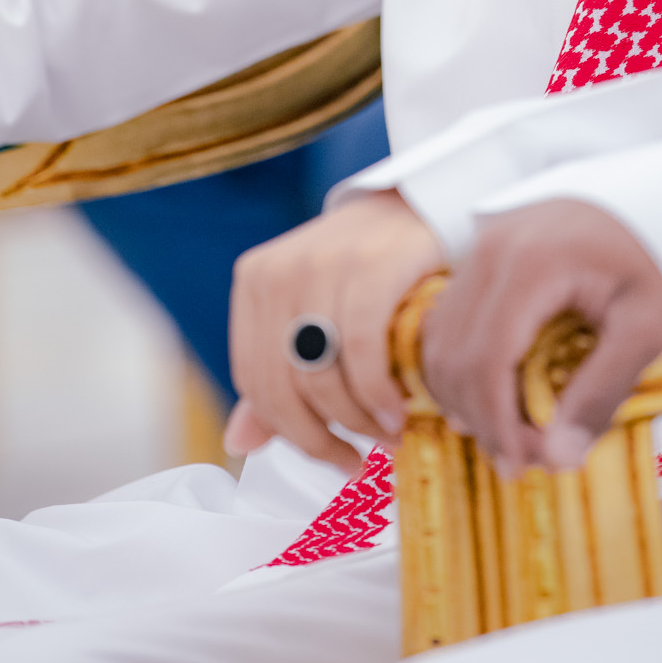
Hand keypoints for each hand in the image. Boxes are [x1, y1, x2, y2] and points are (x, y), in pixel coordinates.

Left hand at [225, 190, 443, 473]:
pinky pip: (361, 352)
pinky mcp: (369, 266)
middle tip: (357, 460)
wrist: (423, 203)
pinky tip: (399, 410)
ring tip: (388, 434)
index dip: (288, 433)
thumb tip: (238, 443)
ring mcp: (322, 264)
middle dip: (320, 439)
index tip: (330, 456)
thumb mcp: (314, 310)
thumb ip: (278, 372)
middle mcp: (279, 271)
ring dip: (356, 422)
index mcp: (255, 280)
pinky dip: (378, 393)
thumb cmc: (368, 265)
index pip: (254, 382)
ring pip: (320, 376)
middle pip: (283, 387)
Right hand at [420, 200, 661, 475]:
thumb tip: (558, 456)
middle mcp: (492, 249)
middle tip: (523, 459)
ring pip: (440, 340)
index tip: (521, 467)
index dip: (496, 423)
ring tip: (508, 436)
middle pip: (456, 354)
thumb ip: (602, 391)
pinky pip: (446, 321)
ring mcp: (480, 247)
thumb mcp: (646, 327)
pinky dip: (457, 368)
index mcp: (533, 263)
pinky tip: (487, 400)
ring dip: (462, 397)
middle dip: (481, 418)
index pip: (489, 359)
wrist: (654, 198)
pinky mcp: (480, 254)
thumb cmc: (655, 259)